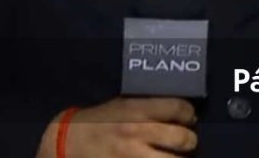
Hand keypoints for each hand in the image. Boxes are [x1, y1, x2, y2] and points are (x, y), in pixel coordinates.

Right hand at [37, 97, 197, 157]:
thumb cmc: (100, 122)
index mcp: (137, 110)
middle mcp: (138, 133)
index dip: (189, 114)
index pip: (179, 108)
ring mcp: (134, 157)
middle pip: (184, 139)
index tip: (188, 119)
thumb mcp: (123, 104)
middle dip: (189, 141)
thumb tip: (179, 110)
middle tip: (185, 141)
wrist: (69, 143)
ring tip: (175, 156)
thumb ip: (149, 106)